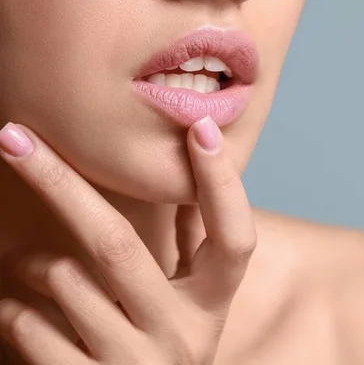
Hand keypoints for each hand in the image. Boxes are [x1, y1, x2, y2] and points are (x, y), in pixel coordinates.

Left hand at [0, 117, 256, 364]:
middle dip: (59, 183)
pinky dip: (13, 306)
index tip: (202, 127)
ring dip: (29, 259)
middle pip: (115, 245)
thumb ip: (199, 246)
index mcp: (213, 304)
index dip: (223, 184)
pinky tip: (22, 309)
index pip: (234, 238)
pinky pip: (29, 326)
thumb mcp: (195, 302)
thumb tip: (195, 180)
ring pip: (62, 280)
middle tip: (15, 137)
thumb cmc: (167, 346)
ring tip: (25, 262)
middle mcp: (182, 334)